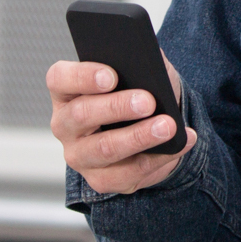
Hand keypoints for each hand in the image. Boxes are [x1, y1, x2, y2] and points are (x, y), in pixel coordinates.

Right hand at [48, 56, 195, 194]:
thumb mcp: (141, 71)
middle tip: (148, 102)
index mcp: (66, 91)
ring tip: (167, 126)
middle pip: (81, 114)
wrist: (149, 128)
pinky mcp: (100, 180)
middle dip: (117, 107)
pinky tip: (180, 144)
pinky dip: (159, 158)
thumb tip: (153, 61)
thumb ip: (141, 61)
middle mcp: (65, 124)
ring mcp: (79, 155)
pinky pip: (128, 173)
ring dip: (139, 137)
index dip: (82, 76)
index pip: (60, 79)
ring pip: (104, 148)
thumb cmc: (139, 92)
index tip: (112, 76)